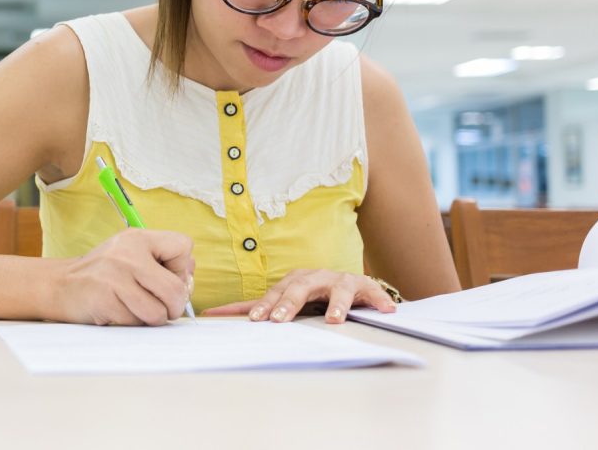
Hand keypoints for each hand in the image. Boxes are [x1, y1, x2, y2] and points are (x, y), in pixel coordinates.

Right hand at [53, 230, 194, 325]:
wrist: (59, 286)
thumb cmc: (102, 274)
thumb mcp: (130, 255)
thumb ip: (162, 261)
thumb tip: (190, 274)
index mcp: (138, 238)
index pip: (184, 246)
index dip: (181, 269)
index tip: (164, 276)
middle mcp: (127, 253)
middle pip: (176, 289)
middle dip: (173, 306)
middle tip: (159, 307)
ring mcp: (115, 277)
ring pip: (158, 312)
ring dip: (152, 319)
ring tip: (136, 310)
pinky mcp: (105, 300)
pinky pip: (136, 323)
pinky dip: (132, 323)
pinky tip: (118, 312)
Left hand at [202, 269, 396, 323]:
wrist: (349, 284)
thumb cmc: (313, 295)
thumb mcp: (286, 300)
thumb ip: (258, 307)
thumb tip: (213, 313)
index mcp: (293, 281)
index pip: (273, 293)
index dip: (262, 305)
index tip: (252, 320)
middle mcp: (314, 277)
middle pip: (299, 288)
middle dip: (289, 303)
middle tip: (279, 320)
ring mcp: (338, 280)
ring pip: (336, 289)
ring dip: (336, 304)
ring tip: (335, 320)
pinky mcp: (362, 286)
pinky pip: (369, 292)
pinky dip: (376, 299)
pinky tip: (384, 310)